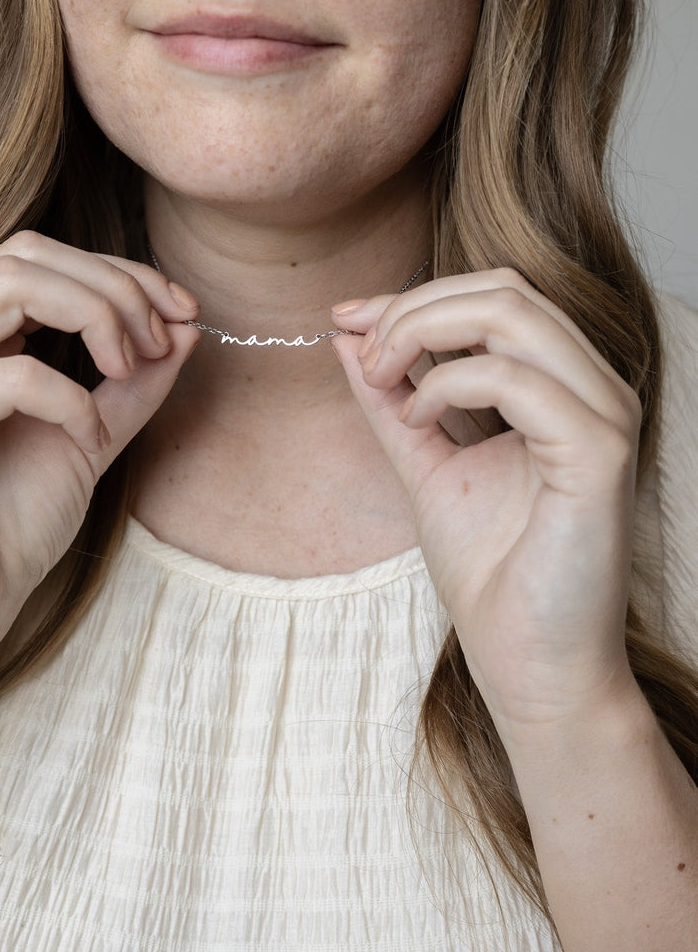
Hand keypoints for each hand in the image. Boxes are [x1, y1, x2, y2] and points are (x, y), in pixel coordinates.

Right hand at [0, 231, 198, 701]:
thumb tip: (186, 325)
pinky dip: (67, 397)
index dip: (121, 272)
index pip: (45, 259)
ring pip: (7, 283)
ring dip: (93, 313)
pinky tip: (87, 438)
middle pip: (27, 253)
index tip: (184, 309)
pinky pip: (6, 377)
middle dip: (114, 284)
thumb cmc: (16, 523)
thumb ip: (133, 384)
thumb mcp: (92, 438)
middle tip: (164, 337)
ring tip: (129, 365)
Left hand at [332, 268, 641, 743]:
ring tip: (382, 378)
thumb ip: (391, 398)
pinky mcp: (600, 454)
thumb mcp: (423, 462)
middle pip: (504, 289)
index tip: (346, 317)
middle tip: (361, 348)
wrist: (528, 662)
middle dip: (413, 306)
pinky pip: (515, 380)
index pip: (495, 296)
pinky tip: (416, 421)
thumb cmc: (491, 572)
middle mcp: (594, 388)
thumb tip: (347, 335)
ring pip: (512, 314)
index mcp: (563, 385)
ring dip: (423, 333)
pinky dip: (448, 385)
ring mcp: (605, 416)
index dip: (414, 295)